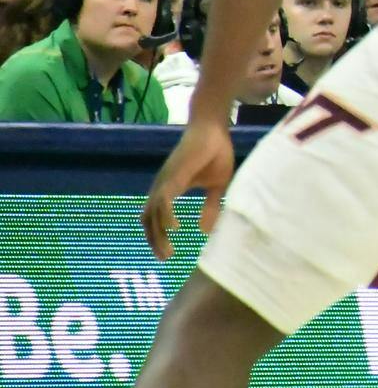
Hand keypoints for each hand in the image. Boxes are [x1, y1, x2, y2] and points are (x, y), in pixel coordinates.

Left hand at [142, 120, 235, 259]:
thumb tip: (205, 231)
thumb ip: (211, 206)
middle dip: (154, 241)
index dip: (157, 236)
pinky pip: (164, 201)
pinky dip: (165, 216)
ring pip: (152, 214)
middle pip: (148, 220)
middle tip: (165, 259)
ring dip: (157, 235)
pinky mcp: (173, 176)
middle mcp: (162, 187)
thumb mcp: (218, 186)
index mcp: (171, 188)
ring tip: (168, 252)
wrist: (214, 128)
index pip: (155, 217)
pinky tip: (175, 228)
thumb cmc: (216, 152)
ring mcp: (165, 181)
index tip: (166, 254)